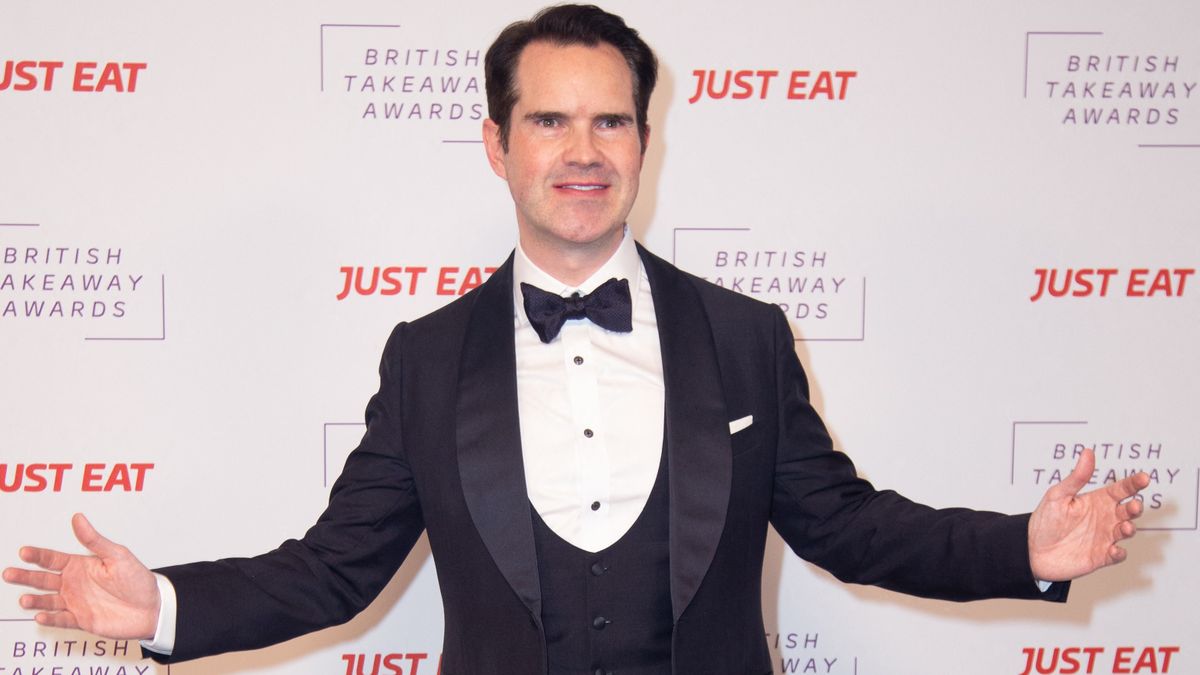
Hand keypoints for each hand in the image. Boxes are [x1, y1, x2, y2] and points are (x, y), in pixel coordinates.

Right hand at [3, 513, 159, 638]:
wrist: (152, 607)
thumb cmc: (138, 579)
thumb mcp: (117, 555)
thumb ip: (94, 540)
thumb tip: (78, 518)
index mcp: (81, 565)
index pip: (53, 559)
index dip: (38, 555)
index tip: (24, 552)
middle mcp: (74, 583)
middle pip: (44, 579)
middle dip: (26, 577)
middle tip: (9, 573)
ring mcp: (76, 602)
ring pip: (49, 601)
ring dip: (35, 600)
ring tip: (25, 600)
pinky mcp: (82, 620)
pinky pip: (62, 620)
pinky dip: (51, 619)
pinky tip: (40, 616)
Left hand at [1027, 447, 1150, 581]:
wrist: (1033, 550)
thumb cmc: (1046, 520)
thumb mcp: (1058, 495)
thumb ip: (1076, 477)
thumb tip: (1088, 453)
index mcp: (1097, 501)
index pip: (1121, 489)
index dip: (1133, 483)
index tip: (1145, 478)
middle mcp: (1105, 518)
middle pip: (1128, 510)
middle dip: (1135, 507)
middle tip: (1135, 505)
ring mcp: (1105, 537)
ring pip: (1126, 531)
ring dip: (1128, 529)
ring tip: (1124, 527)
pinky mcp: (1101, 556)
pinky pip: (1116, 555)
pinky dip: (1119, 553)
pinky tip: (1116, 550)